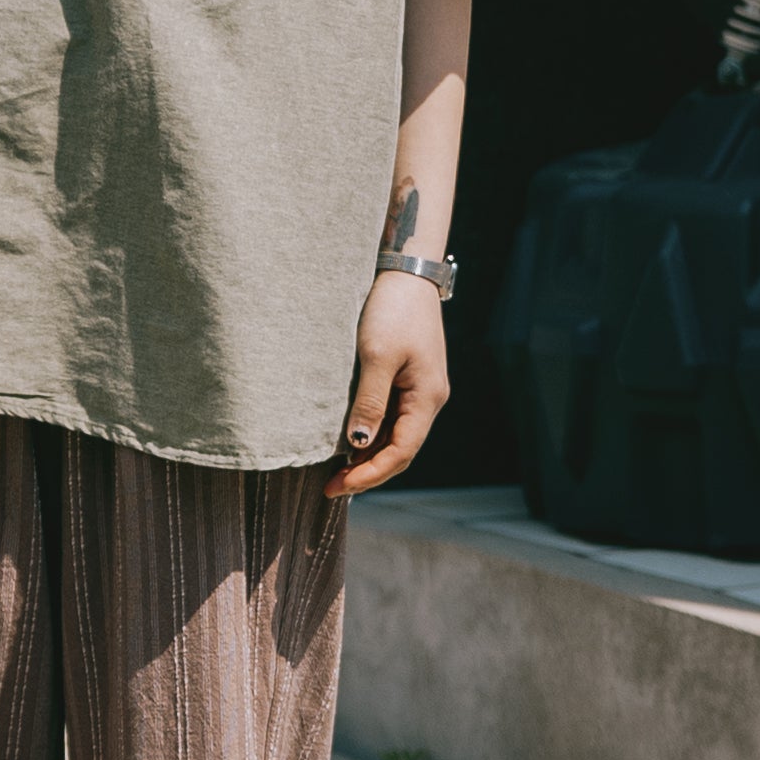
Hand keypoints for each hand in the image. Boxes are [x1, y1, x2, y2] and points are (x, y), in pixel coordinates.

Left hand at [331, 267, 447, 494]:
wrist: (405, 272)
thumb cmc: (392, 310)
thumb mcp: (377, 356)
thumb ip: (370, 401)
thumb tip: (358, 444)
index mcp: (427, 398)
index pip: (401, 453)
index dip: (370, 475)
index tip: (338, 487)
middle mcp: (428, 399)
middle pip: (400, 450)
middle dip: (368, 472)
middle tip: (330, 487)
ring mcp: (419, 389)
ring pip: (395, 435)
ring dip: (368, 456)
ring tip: (335, 471)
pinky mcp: (408, 378)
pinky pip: (391, 417)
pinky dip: (371, 433)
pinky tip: (349, 440)